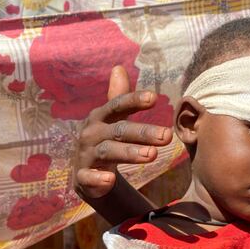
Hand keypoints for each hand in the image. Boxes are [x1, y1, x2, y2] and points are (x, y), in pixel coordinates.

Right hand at [75, 65, 172, 198]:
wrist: (84, 172)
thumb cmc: (104, 140)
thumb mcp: (111, 118)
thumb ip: (118, 96)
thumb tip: (118, 68)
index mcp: (100, 117)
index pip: (117, 105)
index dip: (133, 101)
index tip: (154, 98)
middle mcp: (92, 133)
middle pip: (119, 130)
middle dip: (143, 132)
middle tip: (167, 136)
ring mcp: (86, 155)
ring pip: (108, 152)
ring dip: (129, 153)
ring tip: (153, 155)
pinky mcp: (82, 177)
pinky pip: (88, 177)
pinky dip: (97, 179)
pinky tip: (110, 180)